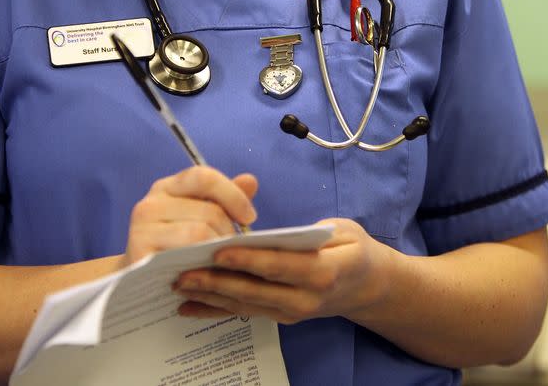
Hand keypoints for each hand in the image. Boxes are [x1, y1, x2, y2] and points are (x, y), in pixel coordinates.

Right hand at [123, 166, 257, 265]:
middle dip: (229, 233)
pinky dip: (204, 265)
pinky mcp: (140, 254)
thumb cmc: (177, 249)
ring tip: (220, 263)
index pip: (204, 177)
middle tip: (232, 252)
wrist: (139, 285)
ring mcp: (141, 229)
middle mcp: (150, 204)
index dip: (233, 195)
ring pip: (200, 232)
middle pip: (209, 210)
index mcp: (167, 188)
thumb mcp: (200, 220)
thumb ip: (224, 200)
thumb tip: (250, 181)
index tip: (250, 217)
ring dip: (219, 251)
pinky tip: (207, 273)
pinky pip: (185, 254)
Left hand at [173, 218, 393, 324]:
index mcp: (324, 271)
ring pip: (245, 304)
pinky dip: (215, 310)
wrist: (368, 287)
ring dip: (209, 296)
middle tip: (184, 273)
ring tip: (179, 286)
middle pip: (256, 290)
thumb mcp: (344, 230)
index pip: (280, 265)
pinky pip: (244, 312)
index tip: (218, 252)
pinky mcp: (280, 316)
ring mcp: (291, 311)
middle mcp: (306, 298)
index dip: (248, 260)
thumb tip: (272, 233)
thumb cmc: (353, 249)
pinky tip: (188, 307)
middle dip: (217, 282)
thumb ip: (311, 232)